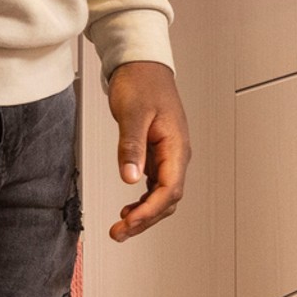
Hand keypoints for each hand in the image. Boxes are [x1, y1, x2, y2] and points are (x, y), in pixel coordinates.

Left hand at [106, 61, 191, 239]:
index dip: (150, 211)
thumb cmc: (141, 83)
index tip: (130, 223)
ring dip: (144, 214)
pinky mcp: (157, 153)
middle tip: (119, 232)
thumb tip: (130, 177)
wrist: (142, 64)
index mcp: (176, 146)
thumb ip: (131, 146)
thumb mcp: (132, 113)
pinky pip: (154, 185)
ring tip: (121, 227)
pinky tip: (129, 208)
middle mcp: (176, 154)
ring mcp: (168, 155)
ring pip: (161, 195)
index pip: (169, 189)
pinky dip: (142, 201)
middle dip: (145, 219)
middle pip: (167, 199)